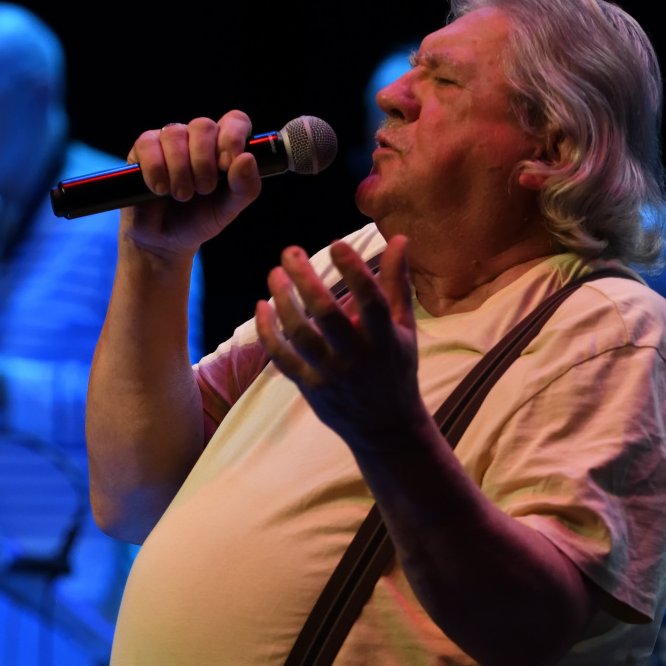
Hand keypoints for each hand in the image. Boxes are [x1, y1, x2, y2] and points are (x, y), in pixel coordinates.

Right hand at [120, 113, 262, 260]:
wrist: (164, 240)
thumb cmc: (199, 219)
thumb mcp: (228, 209)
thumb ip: (245, 186)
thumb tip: (247, 159)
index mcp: (223, 147)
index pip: (235, 121)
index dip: (232, 137)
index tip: (226, 165)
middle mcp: (197, 139)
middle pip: (203, 126)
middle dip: (204, 162)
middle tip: (203, 189)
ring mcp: (169, 141)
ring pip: (175, 134)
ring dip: (180, 169)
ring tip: (181, 195)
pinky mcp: (143, 149)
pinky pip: (148, 144)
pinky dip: (156, 169)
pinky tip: (160, 189)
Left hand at [256, 236, 426, 452]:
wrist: (386, 427)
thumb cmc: (396, 368)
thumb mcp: (404, 327)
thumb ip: (396, 282)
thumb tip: (397, 238)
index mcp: (383, 339)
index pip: (369, 299)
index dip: (352, 270)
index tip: (335, 244)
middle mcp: (356, 356)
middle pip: (325, 314)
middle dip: (305, 279)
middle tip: (289, 252)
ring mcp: (330, 373)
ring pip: (299, 334)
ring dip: (282, 301)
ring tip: (275, 274)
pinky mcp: (309, 386)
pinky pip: (282, 357)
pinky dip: (268, 332)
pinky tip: (261, 307)